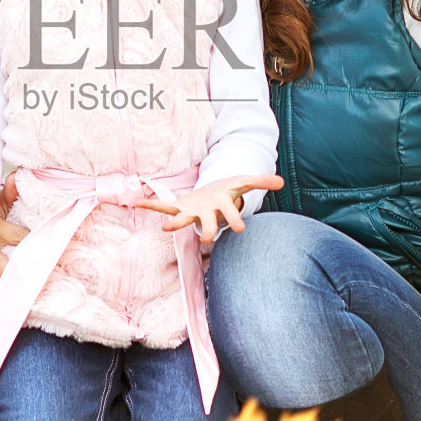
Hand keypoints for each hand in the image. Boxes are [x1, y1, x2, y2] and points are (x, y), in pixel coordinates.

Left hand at [135, 174, 282, 244]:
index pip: (230, 215)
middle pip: (207, 224)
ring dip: (175, 223)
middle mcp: (206, 214)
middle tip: (206, 239)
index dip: (234, 220)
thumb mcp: (244, 182)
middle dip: (208, 230)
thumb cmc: (228, 191)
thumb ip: (262, 181)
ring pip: (183, 220)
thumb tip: (281, 181)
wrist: (212, 196)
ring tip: (166, 227)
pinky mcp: (179, 207)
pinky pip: (164, 205)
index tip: (240, 229)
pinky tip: (138, 202)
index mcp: (222, 208)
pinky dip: (152, 205)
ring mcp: (192, 212)